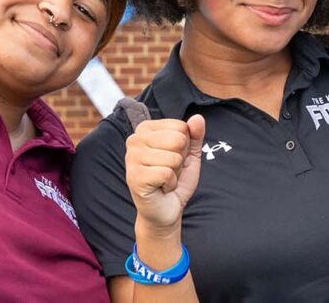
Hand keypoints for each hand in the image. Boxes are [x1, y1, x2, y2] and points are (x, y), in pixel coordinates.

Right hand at [125, 115, 205, 231]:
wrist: (166, 210)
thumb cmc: (175, 179)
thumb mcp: (189, 155)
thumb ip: (195, 135)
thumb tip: (197, 118)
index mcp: (145, 129)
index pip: (180, 126)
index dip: (185, 146)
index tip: (173, 158)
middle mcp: (134, 139)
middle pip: (177, 140)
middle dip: (180, 159)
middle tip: (169, 171)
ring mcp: (131, 158)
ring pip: (173, 157)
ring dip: (175, 173)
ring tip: (164, 180)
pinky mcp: (134, 176)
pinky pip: (167, 173)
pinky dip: (170, 184)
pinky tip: (161, 188)